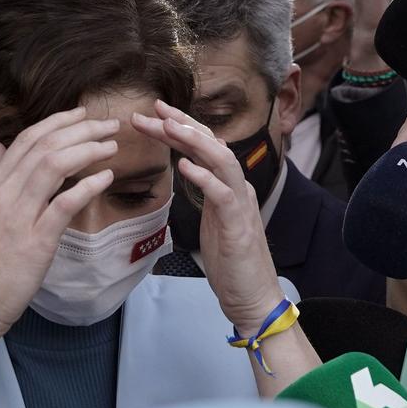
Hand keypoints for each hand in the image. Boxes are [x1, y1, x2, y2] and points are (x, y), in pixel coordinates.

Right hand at [0, 107, 118, 341]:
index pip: (25, 142)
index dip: (56, 123)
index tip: (80, 115)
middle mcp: (3, 196)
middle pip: (44, 147)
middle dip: (79, 129)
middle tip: (107, 124)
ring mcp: (19, 217)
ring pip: (53, 166)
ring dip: (87, 150)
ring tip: (110, 145)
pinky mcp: (36, 242)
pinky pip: (64, 204)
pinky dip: (87, 186)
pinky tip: (106, 178)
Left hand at [130, 100, 284, 333]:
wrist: (253, 298)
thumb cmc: (231, 263)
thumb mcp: (214, 220)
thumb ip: (206, 193)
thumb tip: (191, 169)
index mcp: (229, 187)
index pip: (205, 148)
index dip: (182, 127)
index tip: (154, 114)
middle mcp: (238, 189)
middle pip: (212, 145)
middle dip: (183, 124)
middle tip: (153, 109)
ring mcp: (240, 206)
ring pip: (222, 161)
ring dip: (194, 141)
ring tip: (168, 127)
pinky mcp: (238, 227)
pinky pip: (223, 195)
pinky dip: (204, 178)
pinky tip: (184, 167)